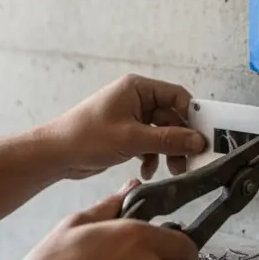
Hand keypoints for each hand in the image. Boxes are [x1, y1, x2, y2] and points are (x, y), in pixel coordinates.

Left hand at [37, 74, 204, 180]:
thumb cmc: (87, 137)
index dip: (190, 116)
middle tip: (187, 162)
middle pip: (171, 117)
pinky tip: (147, 171)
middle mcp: (135, 99)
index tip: (201, 138)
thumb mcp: (132, 139)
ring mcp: (130, 117)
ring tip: (171, 171)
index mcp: (137, 88)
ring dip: (167, 151)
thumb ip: (168, 140)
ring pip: (161, 133)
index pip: (177, 96)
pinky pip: (149, 144)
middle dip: (179, 140)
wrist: (56, 154)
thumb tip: (198, 141)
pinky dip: (151, 157)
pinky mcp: (125, 135)